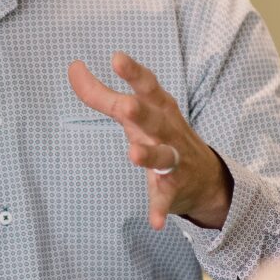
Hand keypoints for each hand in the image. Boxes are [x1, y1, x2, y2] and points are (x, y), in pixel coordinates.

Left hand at [68, 51, 232, 229]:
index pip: (146, 85)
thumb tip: (73, 67)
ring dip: (148, 156)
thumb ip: (101, 92)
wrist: (206, 177)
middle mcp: (167, 129)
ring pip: (162, 156)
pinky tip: (154, 221)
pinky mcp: (173, 188)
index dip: (133, 72)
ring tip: (133, 155)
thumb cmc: (160, 130)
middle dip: (139, 111)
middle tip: (125, 105)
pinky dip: (159, 209)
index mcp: (158, 106)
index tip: (116, 57)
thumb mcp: (135, 109)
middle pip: (152, 118)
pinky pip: (165, 198)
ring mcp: (173, 159)